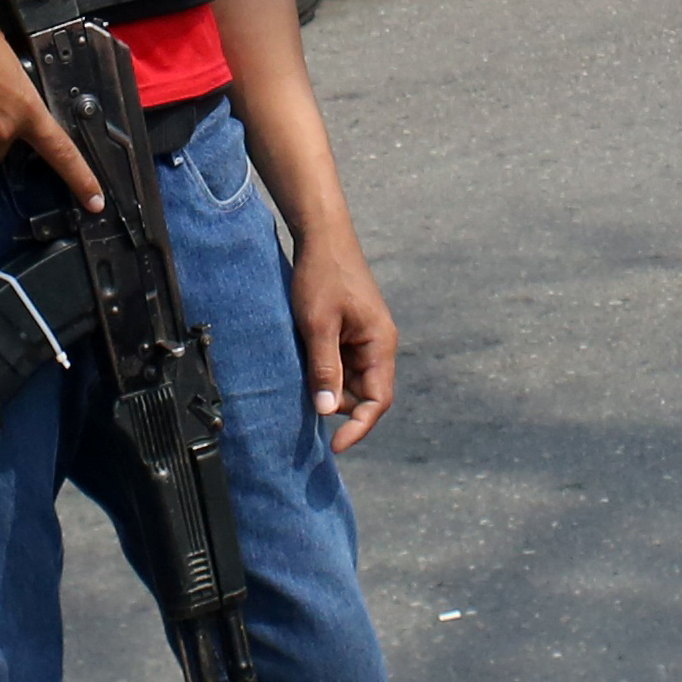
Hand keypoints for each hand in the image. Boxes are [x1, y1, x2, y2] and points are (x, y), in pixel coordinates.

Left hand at [288, 227, 398, 449]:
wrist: (322, 236)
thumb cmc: (322, 276)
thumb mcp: (317, 325)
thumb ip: (324, 369)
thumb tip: (328, 412)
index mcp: (380, 343)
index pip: (379, 400)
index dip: (360, 427)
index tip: (335, 446)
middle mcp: (379, 344)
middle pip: (364, 393)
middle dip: (338, 402)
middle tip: (304, 394)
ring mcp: (365, 337)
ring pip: (350, 379)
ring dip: (328, 383)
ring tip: (301, 367)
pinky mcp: (351, 330)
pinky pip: (341, 362)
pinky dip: (324, 368)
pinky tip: (304, 357)